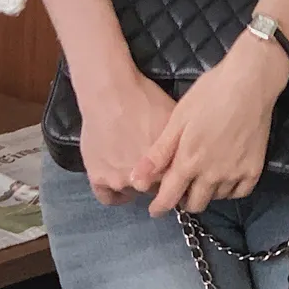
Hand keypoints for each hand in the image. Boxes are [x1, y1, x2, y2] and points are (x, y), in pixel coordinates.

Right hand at [77, 69, 176, 205]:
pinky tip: (120, 184)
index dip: (177, 179)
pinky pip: (107, 197)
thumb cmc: (147, 100)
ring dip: (136, 184)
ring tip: (136, 169)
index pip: (177, 187)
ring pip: (133, 193)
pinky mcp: (97, 177)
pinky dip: (115, 193)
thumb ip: (183, 145)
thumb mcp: (176, 121)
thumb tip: (191, 156)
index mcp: (167, 170)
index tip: (174, 173)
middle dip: (157, 182)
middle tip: (154, 167)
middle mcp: (144, 182)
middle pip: (156, 191)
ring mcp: (119, 181)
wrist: (111, 91)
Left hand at [130, 33, 288, 216]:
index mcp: (189, 162)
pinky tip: (224, 177)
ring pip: (216, 198)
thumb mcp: (177, 120)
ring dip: (205, 193)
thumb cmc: (209, 94)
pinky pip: (239, 192)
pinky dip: (229, 190)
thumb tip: (136, 180)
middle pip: (195, 204)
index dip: (160, 207)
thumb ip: (158, 154)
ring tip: (201, 178)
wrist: (250, 82)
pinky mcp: (254, 169)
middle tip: (180, 188)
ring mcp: (235, 173)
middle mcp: (212, 174)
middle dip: (183, 201)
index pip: (170, 197)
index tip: (155, 210)